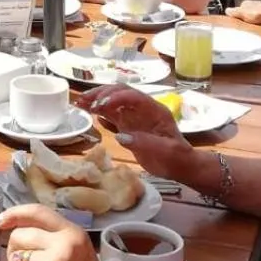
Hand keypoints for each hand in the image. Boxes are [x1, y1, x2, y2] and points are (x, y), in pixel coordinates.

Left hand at [0, 203, 122, 260]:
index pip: (37, 212)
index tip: (0, 221)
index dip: (14, 214)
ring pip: (14, 259)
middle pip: (19, 235)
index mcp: (73, 232)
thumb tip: (17, 235)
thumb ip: (53, 240)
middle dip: (15, 253)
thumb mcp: (77, 253)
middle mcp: (63, 243)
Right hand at [77, 86, 195, 180]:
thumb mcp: (166, 151)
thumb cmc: (177, 158)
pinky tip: (90, 113)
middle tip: (84, 101)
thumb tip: (120, 136)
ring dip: (97, 100)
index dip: (116, 98)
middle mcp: (143, 110)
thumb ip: (145, 142)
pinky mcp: (128, 127)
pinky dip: (100, 114)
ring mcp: (135, 117)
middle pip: (120, 93)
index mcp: (155, 110)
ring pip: (113, 102)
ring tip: (80, 102)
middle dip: (101, 94)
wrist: (181, 167)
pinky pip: (112, 116)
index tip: (100, 105)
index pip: (133, 96)